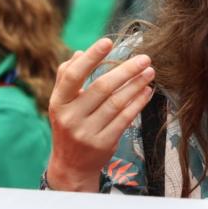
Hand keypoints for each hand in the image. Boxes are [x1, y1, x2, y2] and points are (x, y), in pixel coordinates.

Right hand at [46, 38, 155, 192]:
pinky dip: (138, 103)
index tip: (108, 42)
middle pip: (102, 88)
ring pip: (117, 103)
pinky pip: (125, 118)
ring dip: (136, 85)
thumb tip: (79, 53)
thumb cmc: (68, 125)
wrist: (71, 166)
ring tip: (149, 72)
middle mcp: (70, 118)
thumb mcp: (61, 103)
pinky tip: (147, 92)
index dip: (91, 58)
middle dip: (126, 70)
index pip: (72, 76)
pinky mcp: (103, 143)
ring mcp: (87, 132)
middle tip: (144, 58)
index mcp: (58, 103)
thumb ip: (66, 77)